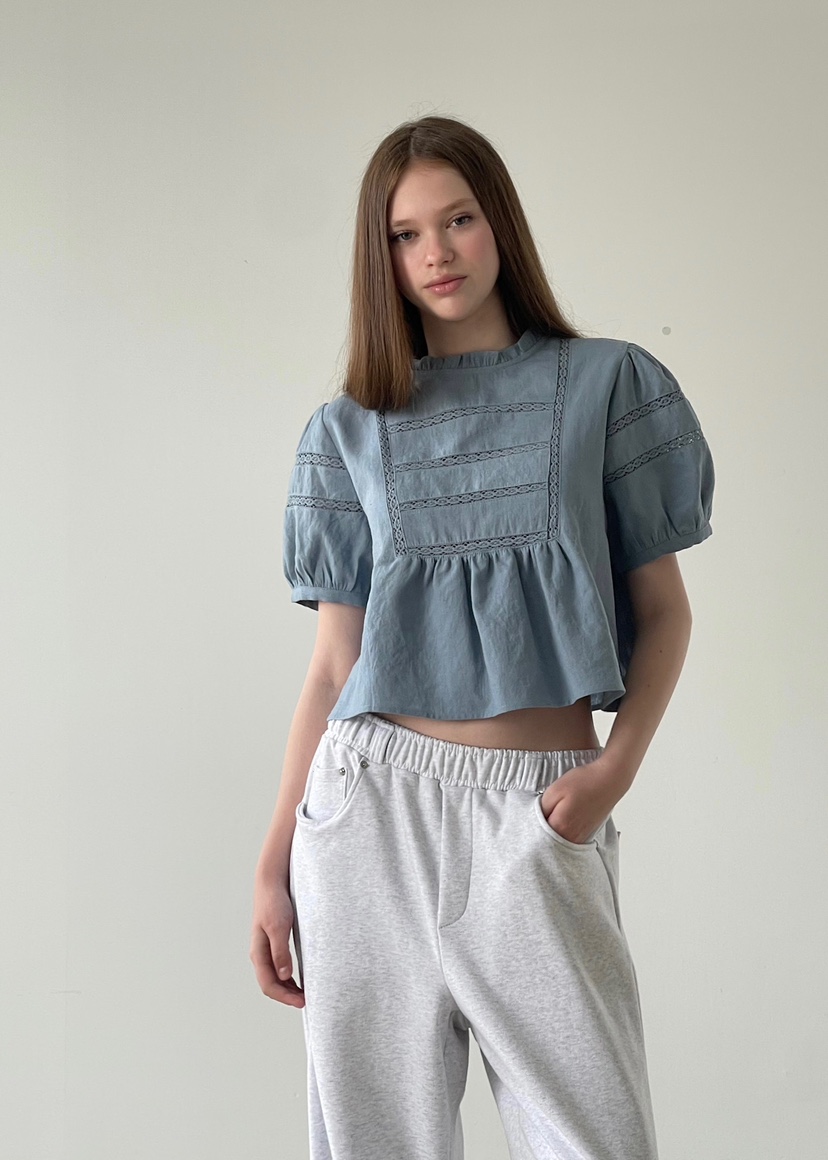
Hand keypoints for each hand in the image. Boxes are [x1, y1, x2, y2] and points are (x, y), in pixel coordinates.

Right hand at [249, 876, 304, 1007]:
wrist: (271, 882)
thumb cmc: (274, 902)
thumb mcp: (279, 927)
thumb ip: (281, 951)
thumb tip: (284, 976)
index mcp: (258, 953)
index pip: (268, 985)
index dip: (284, 997)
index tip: (302, 1002)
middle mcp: (260, 954)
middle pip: (271, 984)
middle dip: (287, 996)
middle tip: (307, 1001)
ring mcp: (266, 949)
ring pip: (274, 977)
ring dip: (288, 988)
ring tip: (305, 994)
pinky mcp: (273, 942)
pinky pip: (278, 967)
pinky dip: (288, 977)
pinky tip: (299, 978)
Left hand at [539, 757, 630, 845]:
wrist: (609, 780)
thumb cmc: (583, 782)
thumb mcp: (553, 791)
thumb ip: (540, 810)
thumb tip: (533, 821)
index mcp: (560, 828)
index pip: (536, 836)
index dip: (530, 826)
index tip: (528, 817)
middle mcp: (571, 838)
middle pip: (547, 842)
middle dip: (539, 831)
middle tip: (540, 813)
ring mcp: (581, 838)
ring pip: (557, 840)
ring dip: (552, 831)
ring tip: (555, 812)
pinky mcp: (587, 834)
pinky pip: (568, 838)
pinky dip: (563, 830)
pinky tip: (565, 816)